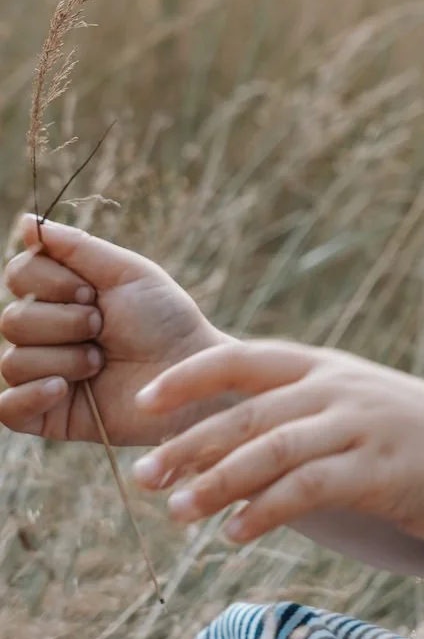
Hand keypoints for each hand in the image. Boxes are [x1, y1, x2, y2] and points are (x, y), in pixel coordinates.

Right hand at [0, 217, 226, 445]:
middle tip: (103, 328)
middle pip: (11, 320)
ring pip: (13, 362)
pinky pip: (7, 409)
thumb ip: (75, 247)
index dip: (49, 282)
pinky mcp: (47, 415)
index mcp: (59, 296)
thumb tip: (24, 223)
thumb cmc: (165, 320)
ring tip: (101, 362)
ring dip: (66, 359)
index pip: (18, 274)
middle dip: (64, 322)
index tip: (91, 292)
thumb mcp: (126, 273)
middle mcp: (44, 334)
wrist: (191, 374)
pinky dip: (30, 396)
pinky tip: (63, 389)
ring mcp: (43, 375)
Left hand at [131, 342, 423, 547]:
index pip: (243, 359)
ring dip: (216, 484)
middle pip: (246, 412)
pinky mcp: (377, 471)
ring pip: (270, 451)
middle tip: (143, 476)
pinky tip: (234, 535)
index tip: (145, 402)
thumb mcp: (355, 408)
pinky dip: (264, 512)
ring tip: (177, 513)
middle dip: (188, 445)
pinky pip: (307, 490)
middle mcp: (338, 390)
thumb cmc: (415, 443)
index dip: (189, 378)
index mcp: (326, 368)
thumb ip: (299, 414)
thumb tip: (225, 443)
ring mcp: (359, 428)